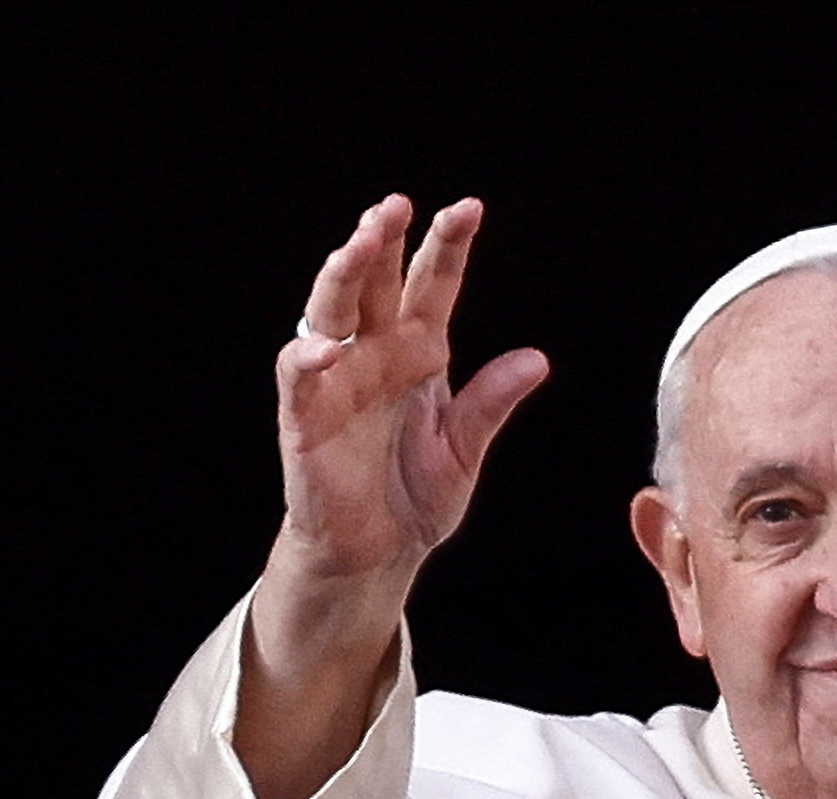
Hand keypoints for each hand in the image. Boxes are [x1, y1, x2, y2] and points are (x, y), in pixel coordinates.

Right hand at [274, 194, 548, 582]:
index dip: (447, 248)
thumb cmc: (412, 495)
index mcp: (415, 353)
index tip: (469, 209)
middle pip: (373, 283)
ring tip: (361, 243)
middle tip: (397, 205)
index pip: (430, 287)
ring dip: (343, 276)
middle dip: (383, 240)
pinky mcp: (304, 420)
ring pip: (330, 313)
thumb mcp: (464, 449)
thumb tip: (537, 359)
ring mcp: (336, 383)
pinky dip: (308, 359)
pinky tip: (326, 345)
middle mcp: (373, 355)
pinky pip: (299, 379)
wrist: (376, 556)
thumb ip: (491, 404)